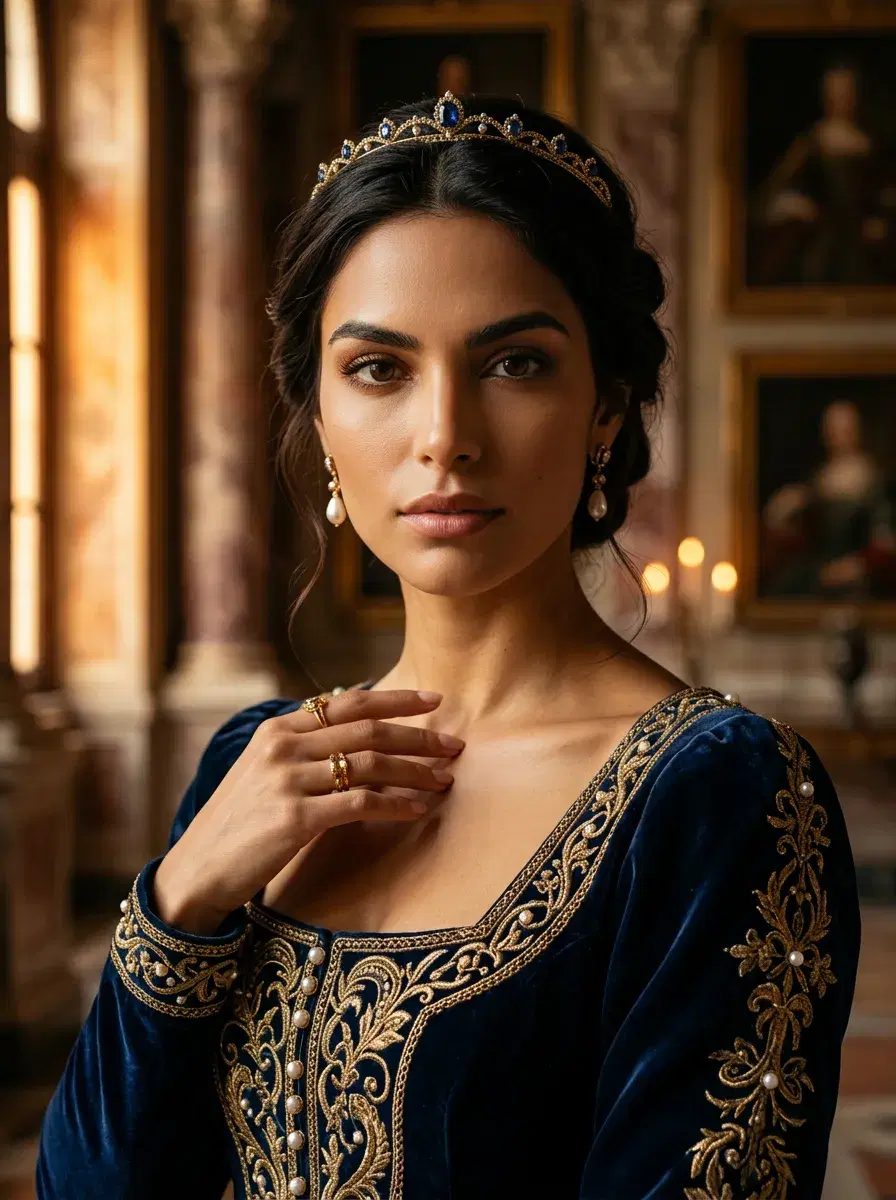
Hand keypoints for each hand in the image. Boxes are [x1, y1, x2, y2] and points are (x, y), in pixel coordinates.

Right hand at [153, 690, 462, 933]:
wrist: (197, 870)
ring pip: (369, 764)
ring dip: (414, 771)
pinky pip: (359, 803)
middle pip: (366, 729)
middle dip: (418, 736)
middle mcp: (282, 746)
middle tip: (454, 745)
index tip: (434, 699)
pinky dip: (395, 804)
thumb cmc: (238, 824)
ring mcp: (287, 780)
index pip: (348, 702)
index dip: (395, 699)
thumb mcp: (263, 770)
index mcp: (277, 729)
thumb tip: (355, 727)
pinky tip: (418, 808)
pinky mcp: (294, 818)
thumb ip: (303, 746)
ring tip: (444, 779)